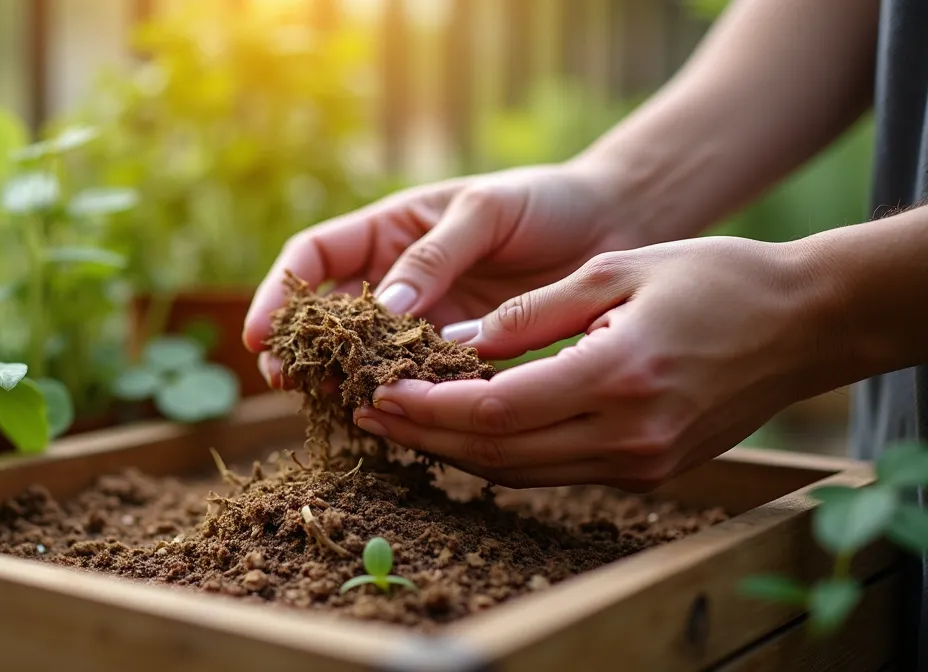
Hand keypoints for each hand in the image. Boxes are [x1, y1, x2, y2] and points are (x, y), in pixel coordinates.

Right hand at [242, 160, 651, 388]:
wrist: (611, 229)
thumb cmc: (543, 202)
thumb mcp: (485, 212)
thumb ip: (436, 257)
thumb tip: (384, 308)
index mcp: (387, 230)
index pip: (312, 258)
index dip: (279, 292)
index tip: (262, 331)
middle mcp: (394, 279)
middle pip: (327, 317)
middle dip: (302, 348)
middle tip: (287, 380)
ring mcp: (423, 321)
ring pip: (366, 355)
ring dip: (344, 379)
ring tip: (333, 401)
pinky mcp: (457, 355)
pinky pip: (418, 380)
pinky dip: (402, 397)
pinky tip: (393, 416)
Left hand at [352, 237, 831, 491]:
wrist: (804, 324)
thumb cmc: (714, 278)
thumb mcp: (616, 271)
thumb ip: (532, 313)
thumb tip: (455, 341)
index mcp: (618, 375)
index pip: (495, 409)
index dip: (427, 407)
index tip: (378, 393)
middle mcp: (628, 434)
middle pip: (497, 453)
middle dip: (424, 437)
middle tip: (367, 417)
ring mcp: (641, 461)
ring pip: (522, 472)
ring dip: (454, 452)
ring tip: (400, 425)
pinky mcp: (647, 471)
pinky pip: (555, 471)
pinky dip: (503, 454)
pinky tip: (463, 430)